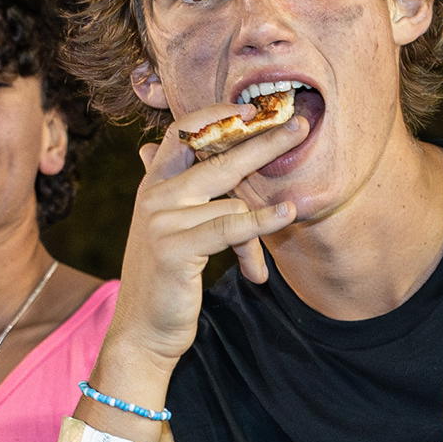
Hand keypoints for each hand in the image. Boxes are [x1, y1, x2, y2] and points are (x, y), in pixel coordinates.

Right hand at [95, 119, 308, 394]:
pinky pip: (231, 225)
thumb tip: (147, 148)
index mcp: (153, 186)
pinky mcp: (175, 246)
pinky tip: (286, 213)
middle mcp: (154, 196)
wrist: (143, 332)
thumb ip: (171, 191)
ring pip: (232, 200)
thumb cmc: (165, 281)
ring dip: (258, 230)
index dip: (217, 114)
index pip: (181, 133)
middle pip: (218, 156)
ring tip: (269, 248)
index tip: (253, 109)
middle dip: (263, 141)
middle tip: (300, 125)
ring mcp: (161, 219)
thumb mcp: (166, 229)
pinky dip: (262, 222)